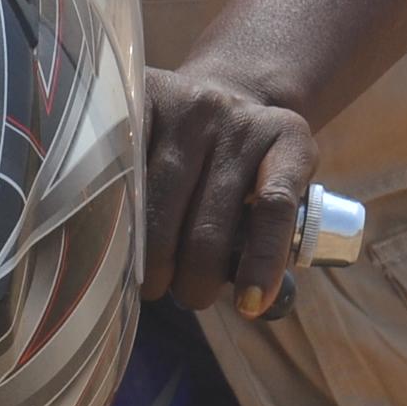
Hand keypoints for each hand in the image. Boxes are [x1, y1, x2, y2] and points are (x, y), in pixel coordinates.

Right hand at [139, 65, 318, 317]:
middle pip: (208, 224)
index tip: (250, 306)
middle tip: (190, 295)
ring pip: (159, 210)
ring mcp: (188, 107)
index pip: (275, 206)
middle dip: (195, 280)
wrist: (218, 100)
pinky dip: (122, 220)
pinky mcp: (144, 101)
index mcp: (287, 139)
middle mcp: (239, 119)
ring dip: (154, 264)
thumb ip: (272, 234)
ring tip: (154, 281)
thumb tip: (254, 303)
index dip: (262, 262)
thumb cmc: (247, 168)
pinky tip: (120, 241)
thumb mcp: (274, 186)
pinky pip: (125, 174)